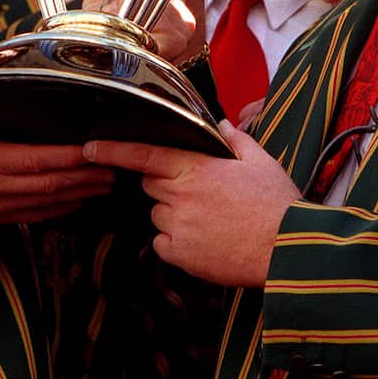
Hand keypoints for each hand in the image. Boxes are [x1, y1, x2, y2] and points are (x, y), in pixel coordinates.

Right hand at [0, 105, 113, 286]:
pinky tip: (73, 206)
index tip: (94, 150)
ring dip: (79, 195)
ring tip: (106, 188)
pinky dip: (58, 211)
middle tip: (118, 170)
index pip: (34, 160)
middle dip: (86, 177)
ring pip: (46, 202)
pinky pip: (32, 215)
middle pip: (50, 183)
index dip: (67, 157)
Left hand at [84, 121, 299, 286]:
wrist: (288, 250)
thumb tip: (220, 124)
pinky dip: (176, 243)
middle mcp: (180, 194)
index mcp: (195, 167)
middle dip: (166, 186)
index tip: (89, 148)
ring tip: (210, 222)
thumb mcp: (259, 161)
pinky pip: (162, 244)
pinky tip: (205, 242)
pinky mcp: (180, 254)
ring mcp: (177, 225)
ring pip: (157, 215)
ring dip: (173, 215)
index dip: (112, 151)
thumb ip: (234, 139)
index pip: (143, 155)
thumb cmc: (276, 203)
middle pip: (151, 185)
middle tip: (200, 195)